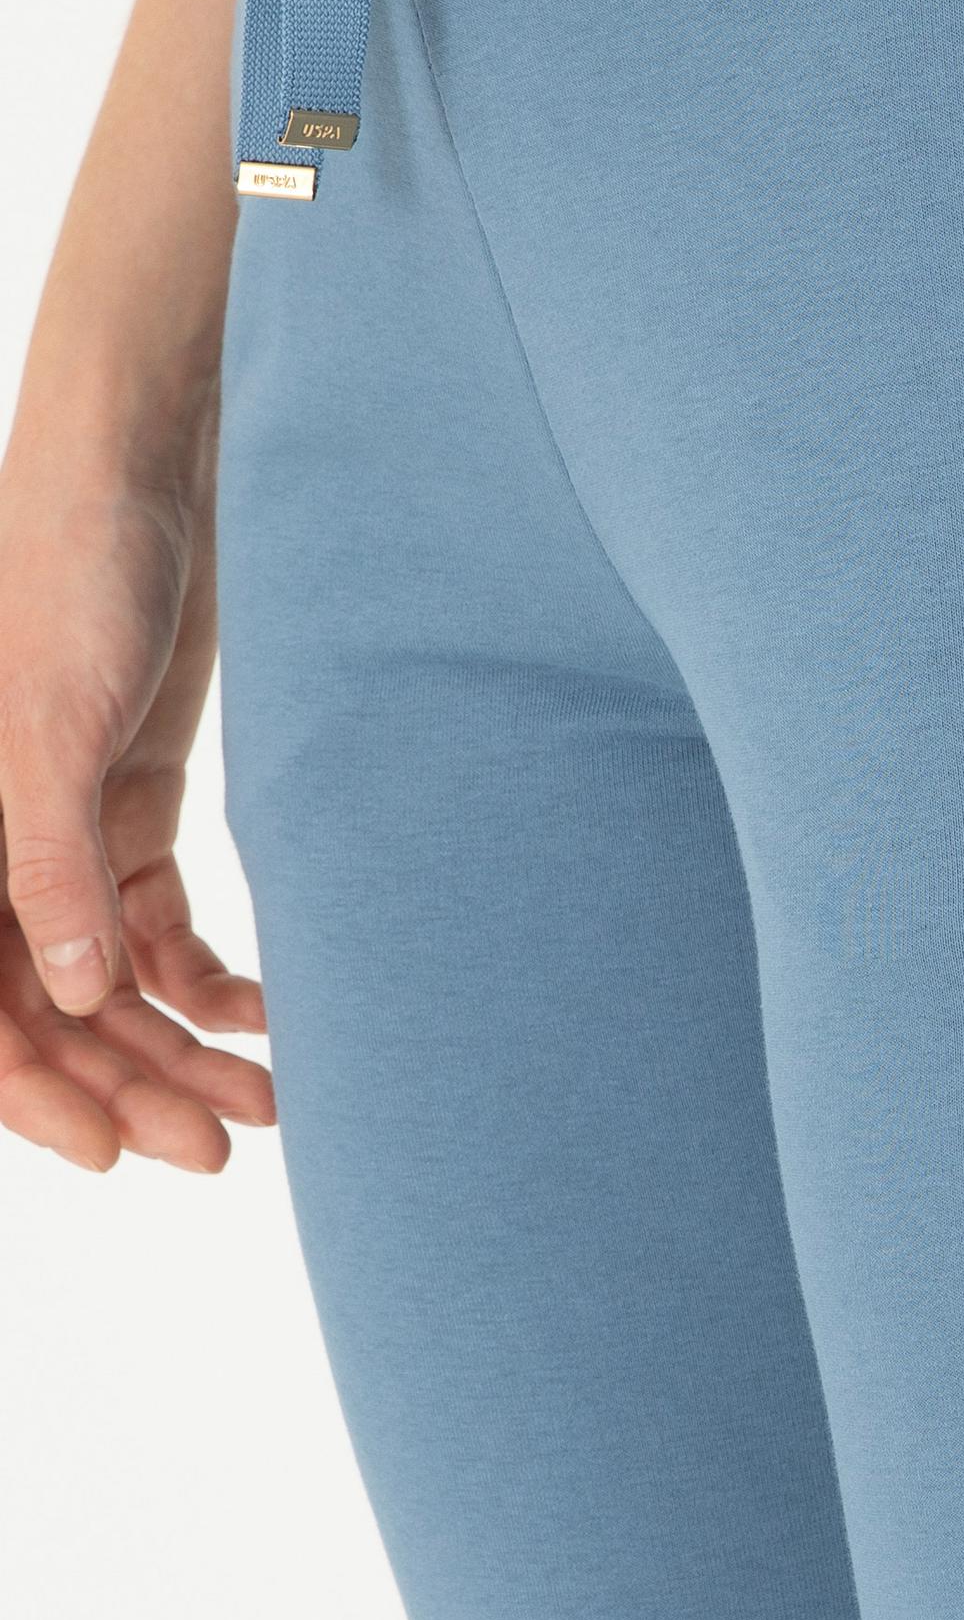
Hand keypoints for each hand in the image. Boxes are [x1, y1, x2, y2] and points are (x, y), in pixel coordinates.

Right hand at [0, 446, 273, 1173]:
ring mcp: (65, 829)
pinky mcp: (128, 801)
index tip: (119, 1156)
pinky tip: (267, 1016)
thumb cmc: (73, 566)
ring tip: (266, 1102)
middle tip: (220, 1145)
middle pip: (56, 1009)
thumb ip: (51, 863)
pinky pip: (159, 927)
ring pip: (113, 981)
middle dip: (131, 1085)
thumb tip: (74, 1001)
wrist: (152, 463)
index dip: (40, 1095)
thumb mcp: (52, 723)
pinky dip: (210, 979)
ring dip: (180, 1047)